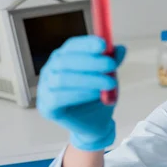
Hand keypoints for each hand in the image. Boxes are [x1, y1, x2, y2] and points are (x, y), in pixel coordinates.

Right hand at [37, 36, 125, 151]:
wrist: (94, 123)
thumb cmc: (97, 96)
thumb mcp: (108, 76)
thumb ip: (112, 62)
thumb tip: (121, 49)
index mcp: (63, 58)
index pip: (71, 46)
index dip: (86, 44)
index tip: (104, 45)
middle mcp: (51, 70)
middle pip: (65, 61)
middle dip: (91, 61)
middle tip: (112, 65)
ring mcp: (45, 88)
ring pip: (63, 78)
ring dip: (89, 79)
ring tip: (110, 83)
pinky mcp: (47, 106)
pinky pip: (59, 97)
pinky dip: (80, 94)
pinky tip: (96, 94)